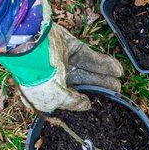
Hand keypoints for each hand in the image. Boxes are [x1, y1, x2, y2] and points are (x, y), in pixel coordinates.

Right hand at [0, 0, 122, 113]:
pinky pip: (90, 57)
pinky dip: (103, 63)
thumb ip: (71, 102)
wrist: (29, 44)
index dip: (83, 101)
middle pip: (81, 83)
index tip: (100, 105)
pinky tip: (117, 70)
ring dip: (104, 76)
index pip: (68, 99)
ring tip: (119, 81)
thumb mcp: (53, 98)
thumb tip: (87, 105)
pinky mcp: (71, 46)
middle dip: (98, 88)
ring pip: (87, 70)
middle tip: (116, 93)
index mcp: (46, 91)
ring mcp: (64, 60)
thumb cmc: (37, 77)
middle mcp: (55, 76)